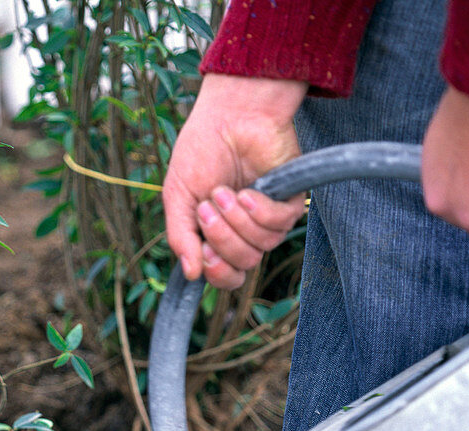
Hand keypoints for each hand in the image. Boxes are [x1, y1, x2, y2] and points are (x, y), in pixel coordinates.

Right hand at [164, 74, 308, 289]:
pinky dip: (259, 210)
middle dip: (222, 239)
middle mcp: (246, 232)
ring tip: (225, 191)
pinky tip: (249, 191)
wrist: (229, 116)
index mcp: (219, 235)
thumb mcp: (178, 197)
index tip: (204, 252)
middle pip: (243, 265)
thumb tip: (190, 274)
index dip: (217, 272)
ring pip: (261, 247)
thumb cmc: (201, 151)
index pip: (226, 276)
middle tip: (208, 208)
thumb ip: (180, 237)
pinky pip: (280, 225)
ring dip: (238, 221)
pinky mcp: (290, 201)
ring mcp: (268, 218)